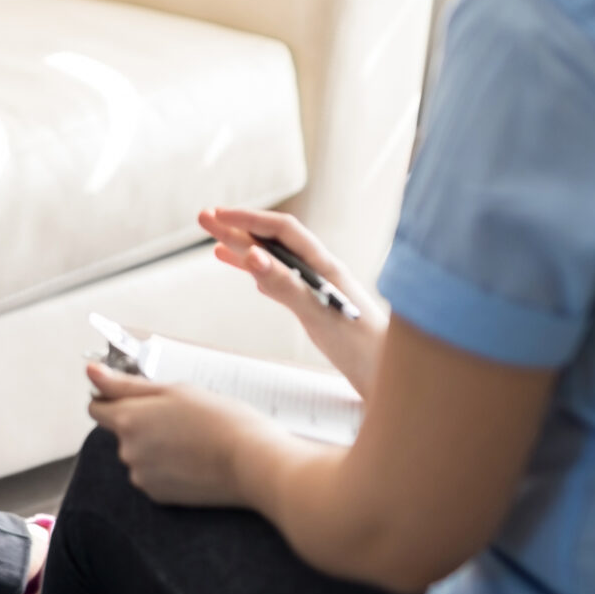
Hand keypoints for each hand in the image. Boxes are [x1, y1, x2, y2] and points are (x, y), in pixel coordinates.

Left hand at [85, 364, 272, 506]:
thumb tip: (90, 372)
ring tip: (192, 440)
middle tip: (179, 417)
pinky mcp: (159, 496)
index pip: (96, 407)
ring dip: (154, 446)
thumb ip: (125, 384)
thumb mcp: (174, 390)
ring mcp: (142, 476)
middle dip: (141, 423)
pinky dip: (166, 468)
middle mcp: (127, 451)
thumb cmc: (220, 420)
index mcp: (128, 419)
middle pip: (121, 431)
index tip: (136, 396)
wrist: (253, 463)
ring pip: (138, 454)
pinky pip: (153, 475)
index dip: (113, 398)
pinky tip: (194, 461)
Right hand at [196, 206, 386, 394]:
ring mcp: (316, 289)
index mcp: (324, 266)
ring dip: (243, 249)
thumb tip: (253, 256)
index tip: (220, 215)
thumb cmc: (364, 347)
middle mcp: (319, 272)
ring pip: (273, 261)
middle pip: (273, 242)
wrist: (390, 377)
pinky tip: (245, 271)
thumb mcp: (319, 315)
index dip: (249, 219)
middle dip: (238, 228)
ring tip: (214, 241)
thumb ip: (286, 286)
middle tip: (204, 218)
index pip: (282, 230)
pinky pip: (279, 282)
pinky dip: (257, 274)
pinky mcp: (314, 307)